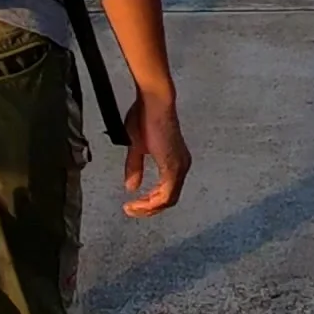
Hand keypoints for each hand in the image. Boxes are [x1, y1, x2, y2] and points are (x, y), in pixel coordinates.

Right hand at [119, 83, 190, 215]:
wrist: (153, 102)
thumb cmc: (145, 116)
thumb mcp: (136, 146)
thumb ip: (135, 167)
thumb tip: (131, 187)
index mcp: (174, 160)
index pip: (167, 191)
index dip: (150, 202)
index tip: (132, 206)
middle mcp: (181, 165)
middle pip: (169, 199)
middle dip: (149, 209)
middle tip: (131, 211)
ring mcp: (179, 166)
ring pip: (168, 199)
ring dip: (148, 208)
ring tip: (132, 209)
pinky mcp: (173, 166)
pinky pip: (166, 194)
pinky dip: (151, 203)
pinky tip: (137, 203)